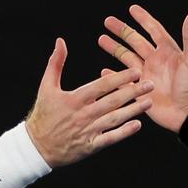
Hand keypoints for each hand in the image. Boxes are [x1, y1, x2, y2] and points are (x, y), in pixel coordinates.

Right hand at [25, 38, 152, 166]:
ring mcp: (87, 131)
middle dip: (133, 92)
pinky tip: (137, 125)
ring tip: (148, 102)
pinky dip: (123, 133)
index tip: (135, 71)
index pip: (101, 86)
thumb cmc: (43, 114)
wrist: (36, 146)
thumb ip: (55, 63)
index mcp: (74, 99)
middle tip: (150, 84)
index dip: (119, 78)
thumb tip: (61, 41)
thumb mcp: (46, 87)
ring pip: (114, 119)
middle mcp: (83, 114)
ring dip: (133, 110)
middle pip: (112, 101)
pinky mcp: (90, 146)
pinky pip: (109, 139)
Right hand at [98, 5, 187, 133]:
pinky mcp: (141, 91)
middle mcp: (156, 61)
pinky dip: (113, 76)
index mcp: (168, 51)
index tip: (132, 8)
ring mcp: (147, 76)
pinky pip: (124, 82)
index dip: (143, 19)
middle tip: (107, 21)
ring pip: (127, 58)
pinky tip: (103, 70)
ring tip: (101, 39)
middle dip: (122, 31)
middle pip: (135, 41)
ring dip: (114, 49)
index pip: (153, 30)